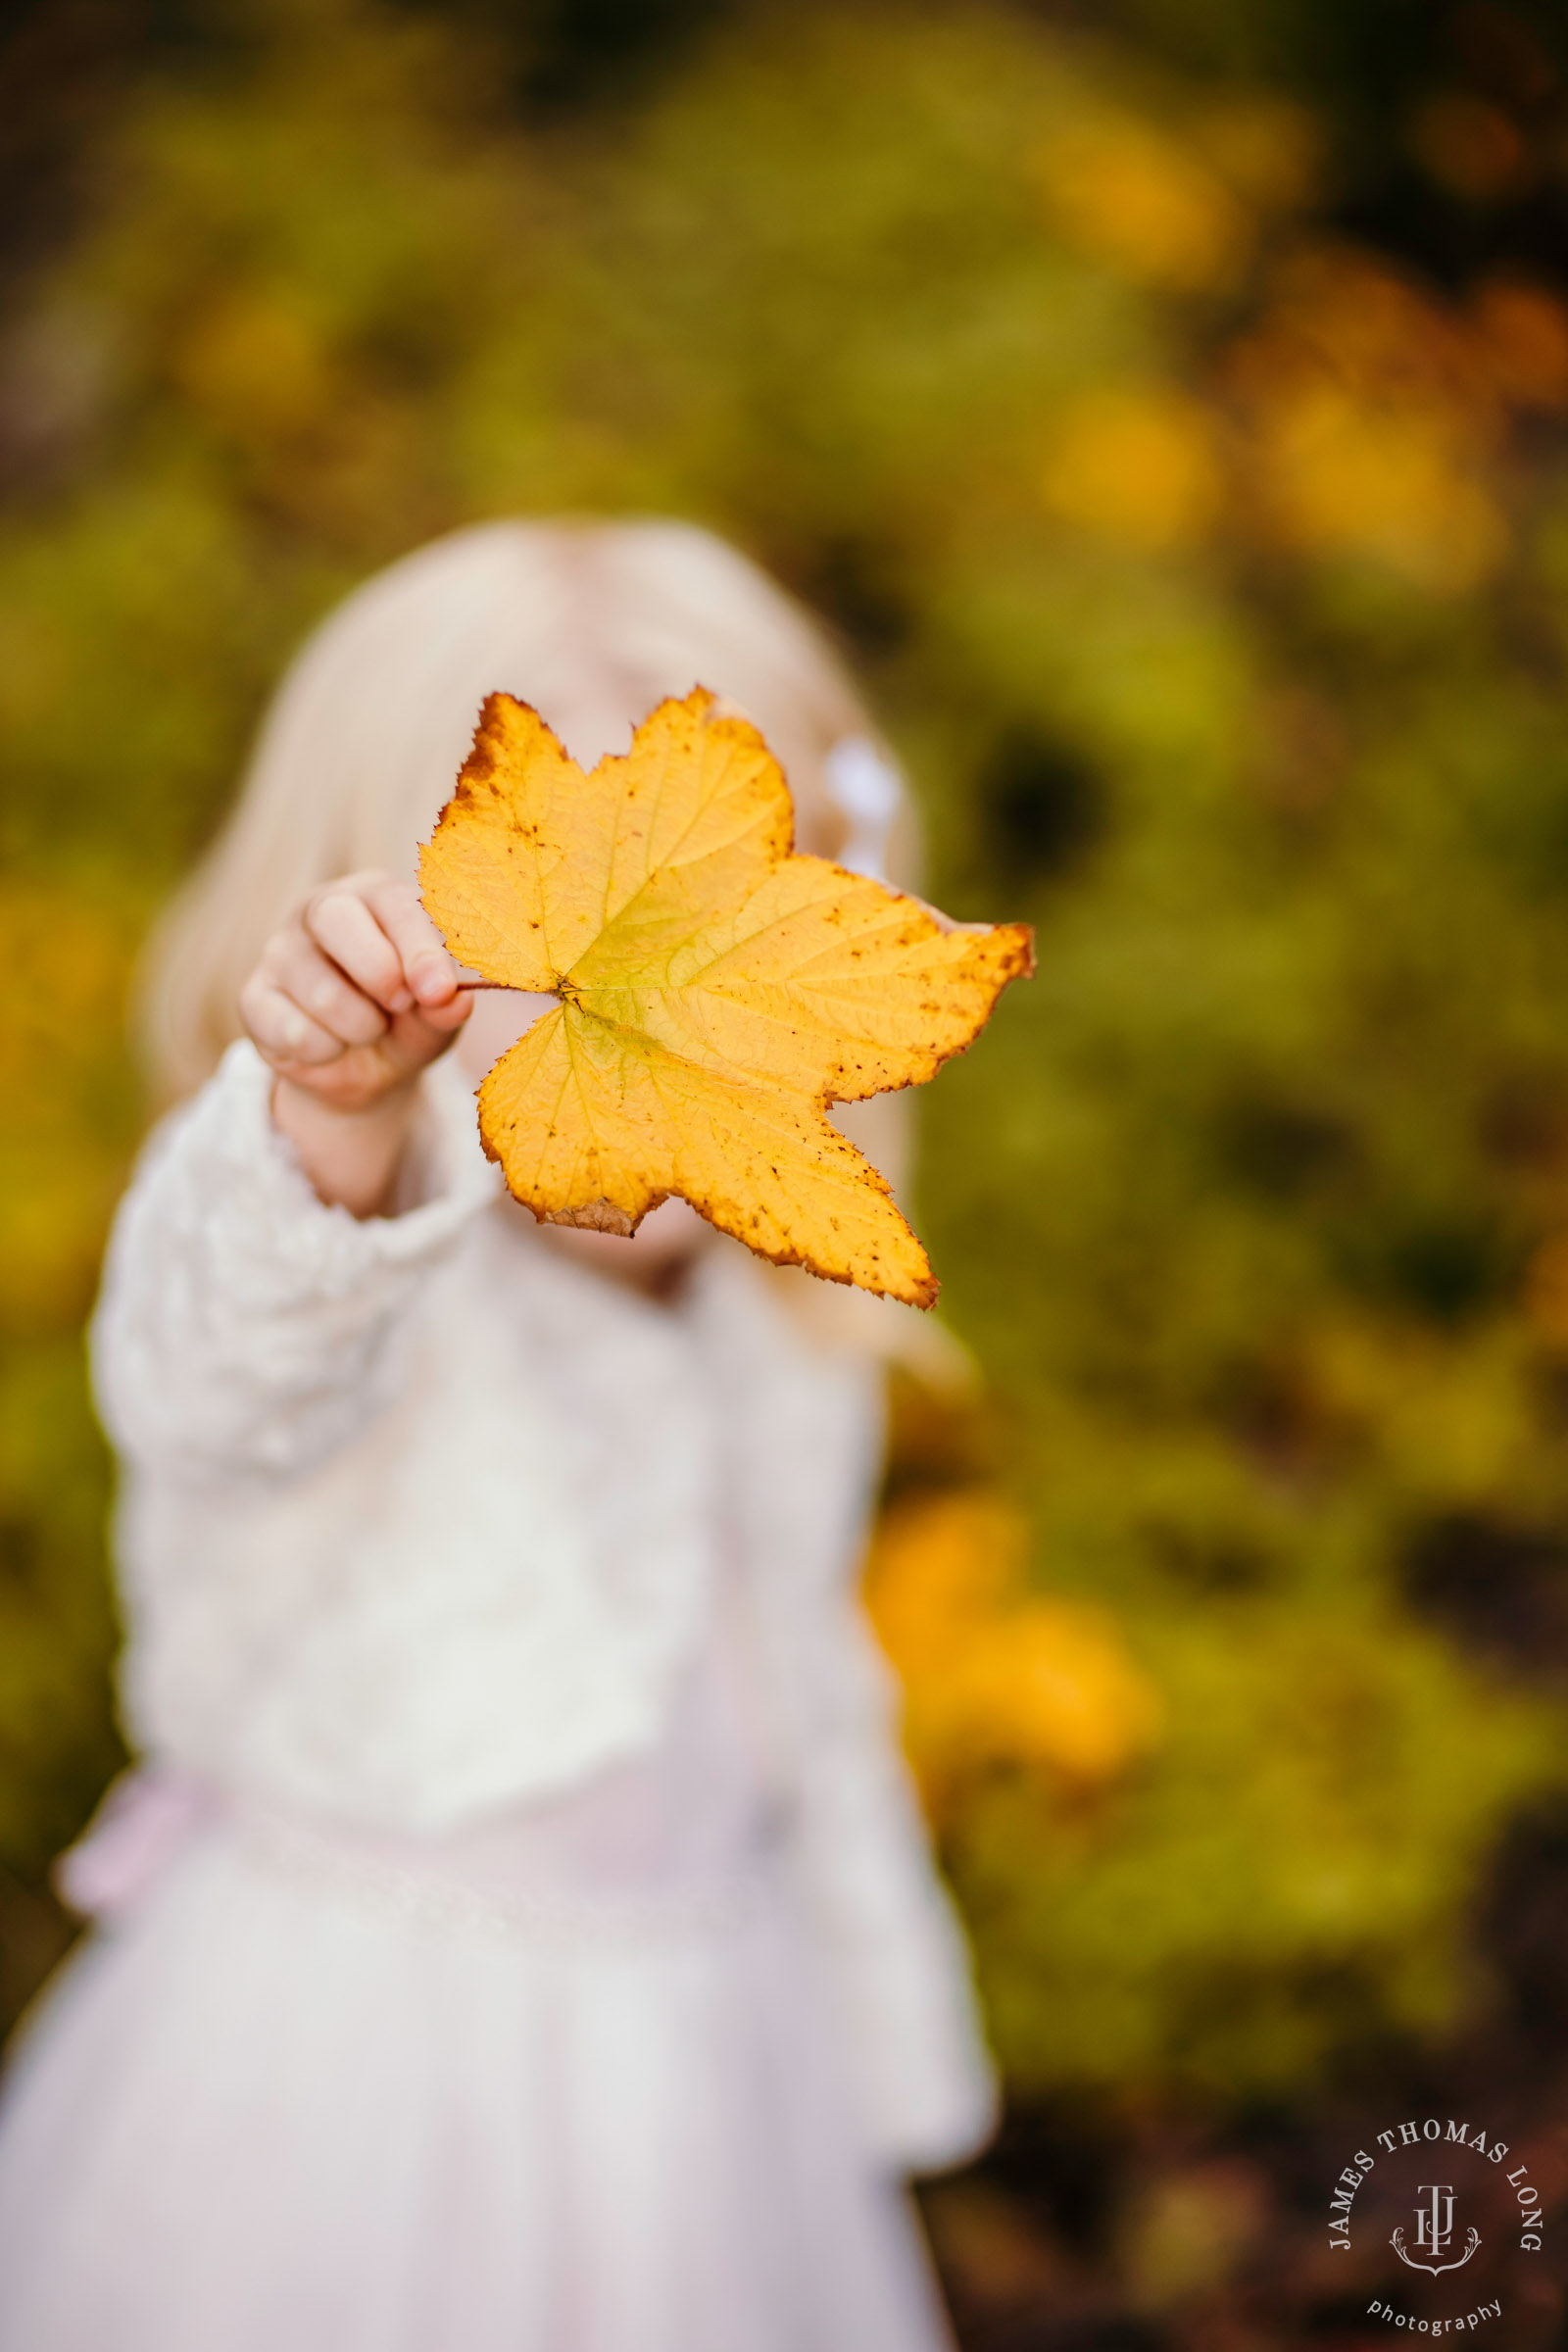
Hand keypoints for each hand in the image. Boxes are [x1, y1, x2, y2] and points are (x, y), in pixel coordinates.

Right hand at [239, 872, 471, 1216]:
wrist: (364, 1069)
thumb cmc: (408, 1021)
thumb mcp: (436, 1015)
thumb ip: (446, 1005)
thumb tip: (453, 999)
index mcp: (374, 896)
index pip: (392, 902)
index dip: (418, 947)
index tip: (440, 990)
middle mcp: (321, 910)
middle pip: (335, 917)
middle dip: (378, 972)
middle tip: (401, 1006)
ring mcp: (280, 951)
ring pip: (320, 989)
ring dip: (361, 1028)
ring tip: (369, 1031)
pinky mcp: (253, 997)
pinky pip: (292, 1031)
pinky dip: (325, 1052)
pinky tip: (331, 1046)